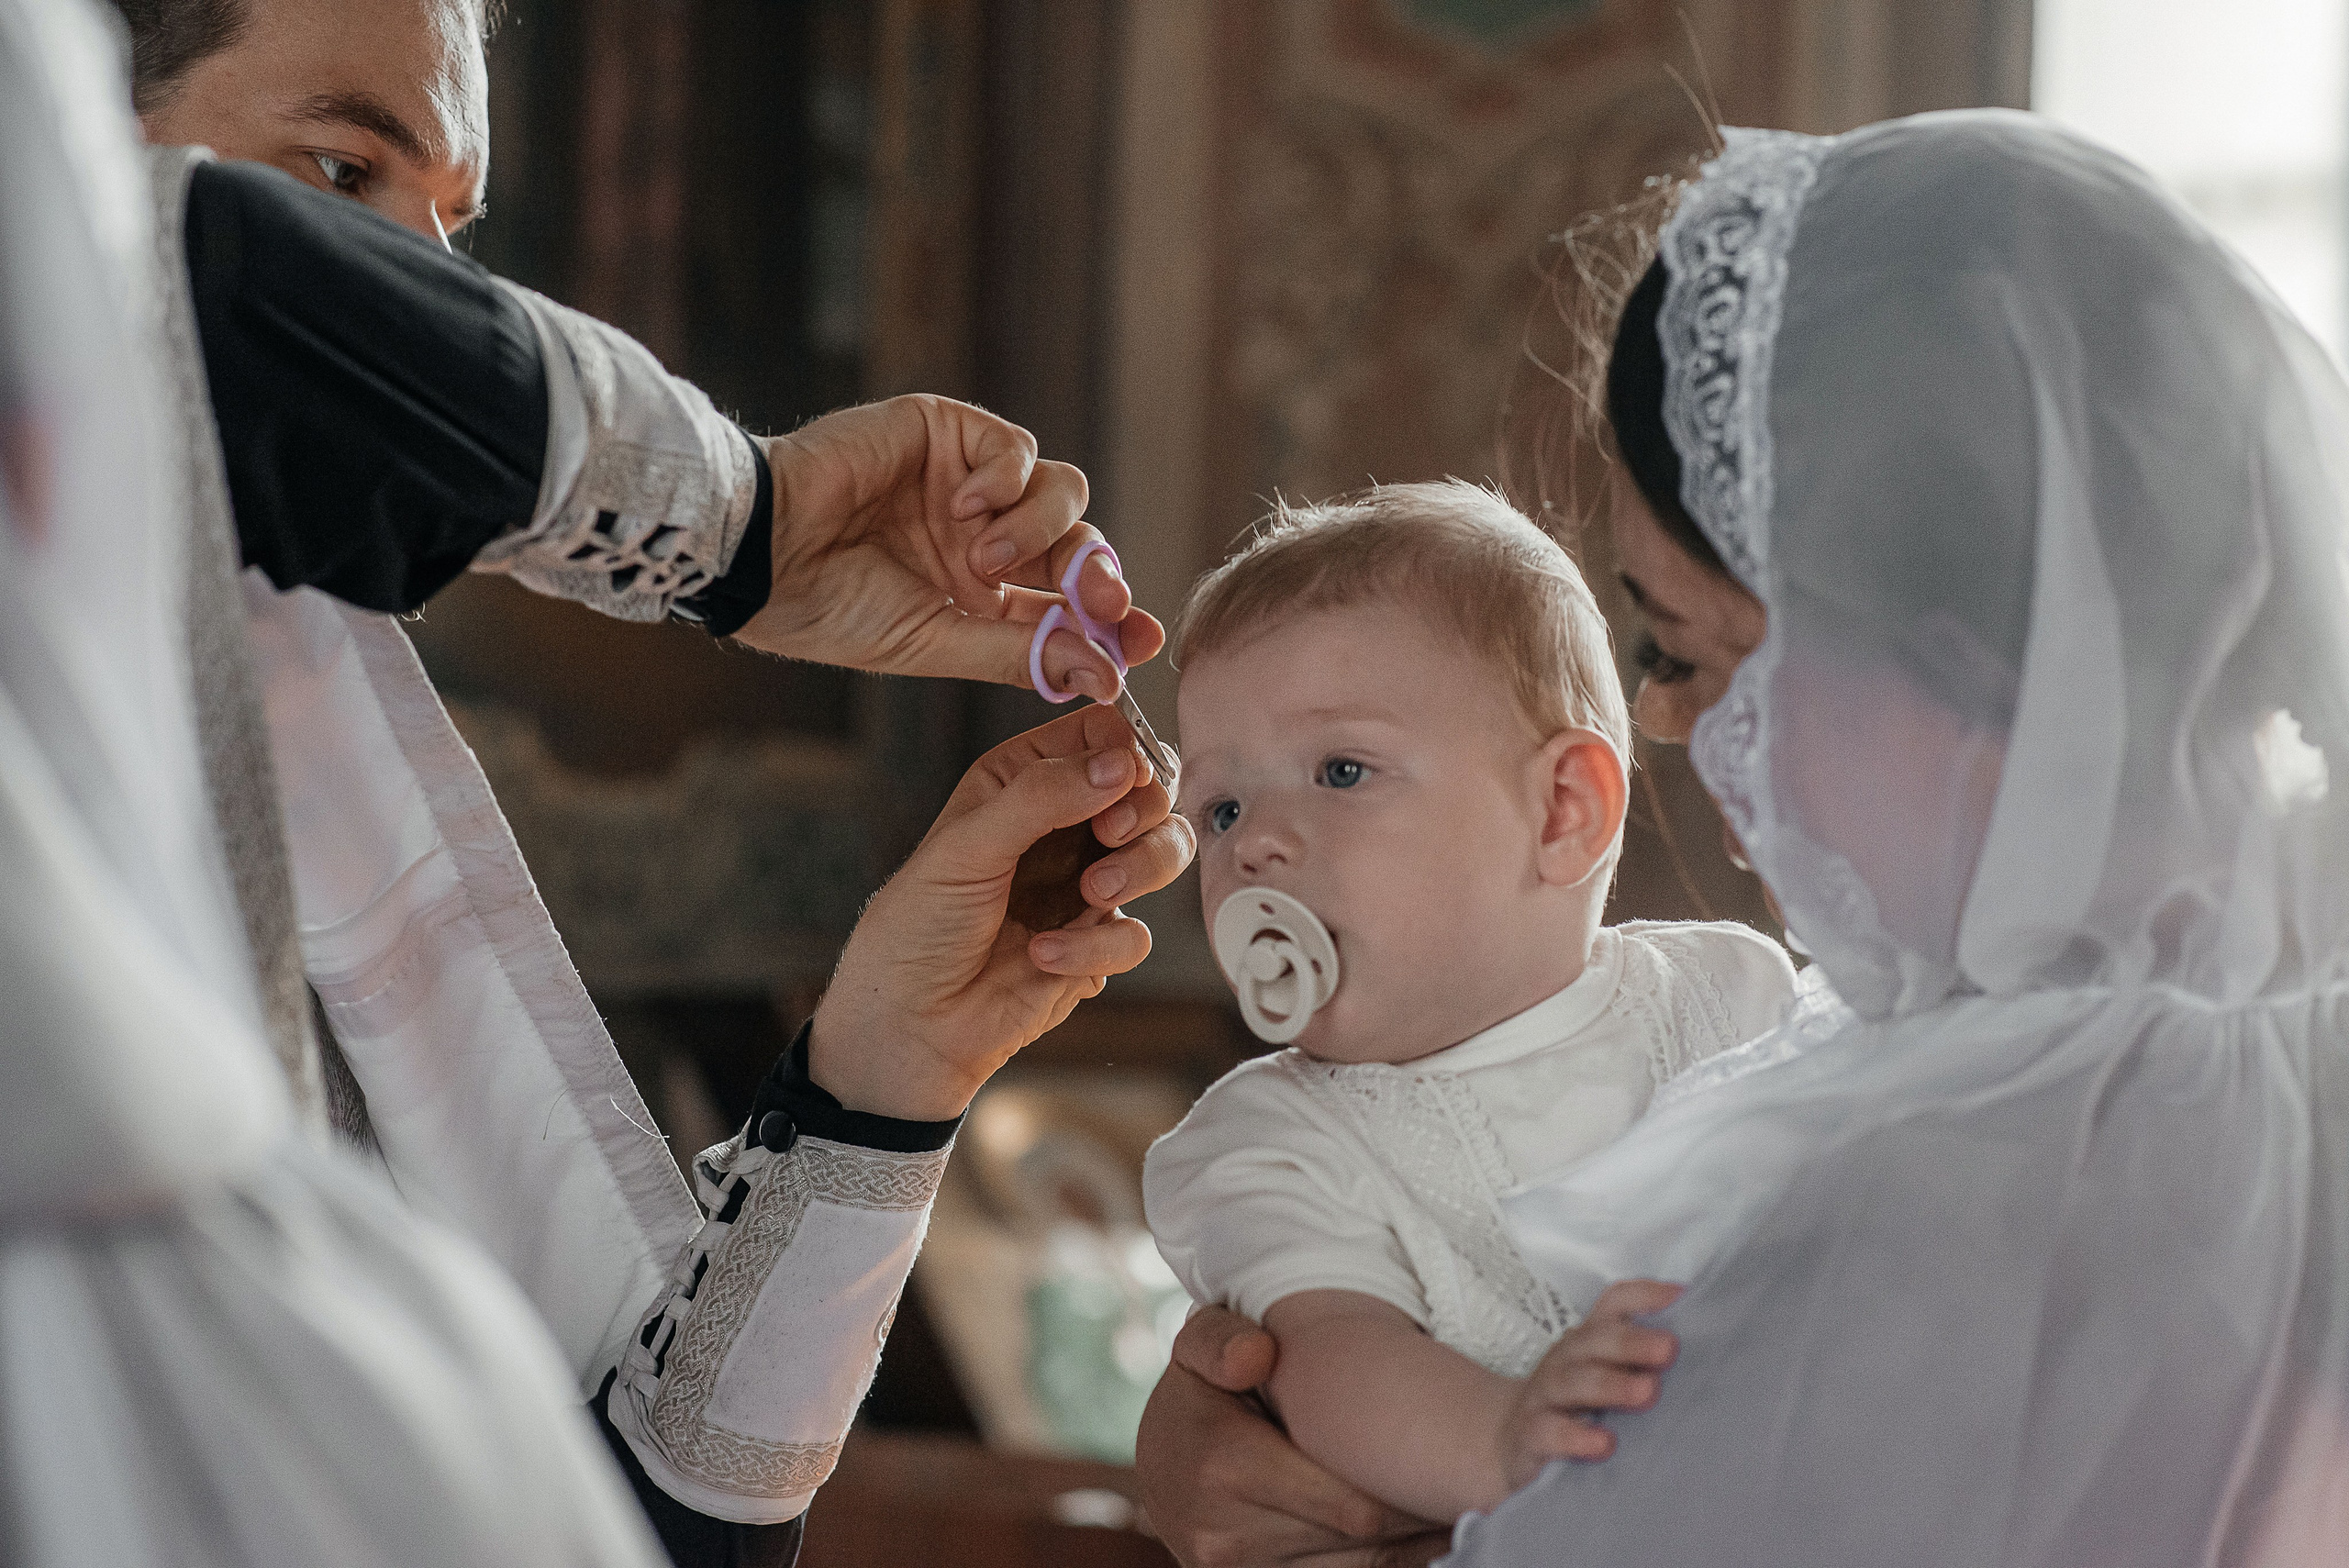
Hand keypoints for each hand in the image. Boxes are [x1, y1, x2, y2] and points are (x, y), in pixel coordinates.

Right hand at [734, 395, 1162, 700]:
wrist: (762, 552)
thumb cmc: (830, 609)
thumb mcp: (935, 642)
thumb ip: (1021, 652)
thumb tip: (1105, 675)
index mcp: (987, 599)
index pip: (1074, 607)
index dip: (1116, 621)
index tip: (1145, 640)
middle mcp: (989, 541)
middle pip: (1082, 549)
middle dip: (1101, 577)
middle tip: (1105, 601)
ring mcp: (971, 485)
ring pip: (1064, 493)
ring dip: (1041, 531)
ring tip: (984, 558)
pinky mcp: (950, 433)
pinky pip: (1018, 450)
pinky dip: (1004, 480)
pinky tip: (960, 507)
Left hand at [809, 703, 1193, 1120]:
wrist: (911, 1026)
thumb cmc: (916, 928)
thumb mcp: (966, 846)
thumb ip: (1042, 796)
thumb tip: (1118, 764)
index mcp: (1021, 780)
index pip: (1101, 735)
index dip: (1124, 750)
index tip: (1122, 778)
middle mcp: (1060, 825)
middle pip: (1148, 790)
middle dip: (1141, 813)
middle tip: (1109, 836)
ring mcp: (1083, 883)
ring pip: (1162, 852)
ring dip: (1139, 870)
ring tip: (1091, 896)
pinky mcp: (1095, 942)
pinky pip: (1135, 933)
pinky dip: (1097, 946)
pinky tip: (1044, 955)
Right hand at [1136, 1307, 1448, 1567]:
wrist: (1159, 1465)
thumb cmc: (1201, 1395)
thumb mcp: (1201, 1346)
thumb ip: (1221, 1340)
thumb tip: (1257, 1356)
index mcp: (1222, 1466)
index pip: (1347, 1503)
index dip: (1408, 1490)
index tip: (1457, 1467)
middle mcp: (1226, 1535)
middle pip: (1360, 1539)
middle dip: (1417, 1514)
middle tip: (1485, 1490)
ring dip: (1411, 1547)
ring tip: (1463, 1515)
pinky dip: (1390, 1564)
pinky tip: (1426, 1540)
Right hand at [1497, 1279, 1681, 1492]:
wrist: (1509, 1440)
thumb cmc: (1570, 1404)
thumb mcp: (1600, 1373)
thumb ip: (1640, 1361)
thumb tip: (1708, 1352)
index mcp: (1589, 1340)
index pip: (1612, 1304)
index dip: (1643, 1296)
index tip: (1681, 1298)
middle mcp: (1566, 1360)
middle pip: (1594, 1341)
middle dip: (1631, 1342)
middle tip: (1669, 1349)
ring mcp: (1545, 1395)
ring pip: (1574, 1383)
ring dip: (1610, 1385)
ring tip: (1646, 1393)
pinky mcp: (1531, 1433)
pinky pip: (1551, 1432)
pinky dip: (1577, 1437)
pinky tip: (1604, 1444)